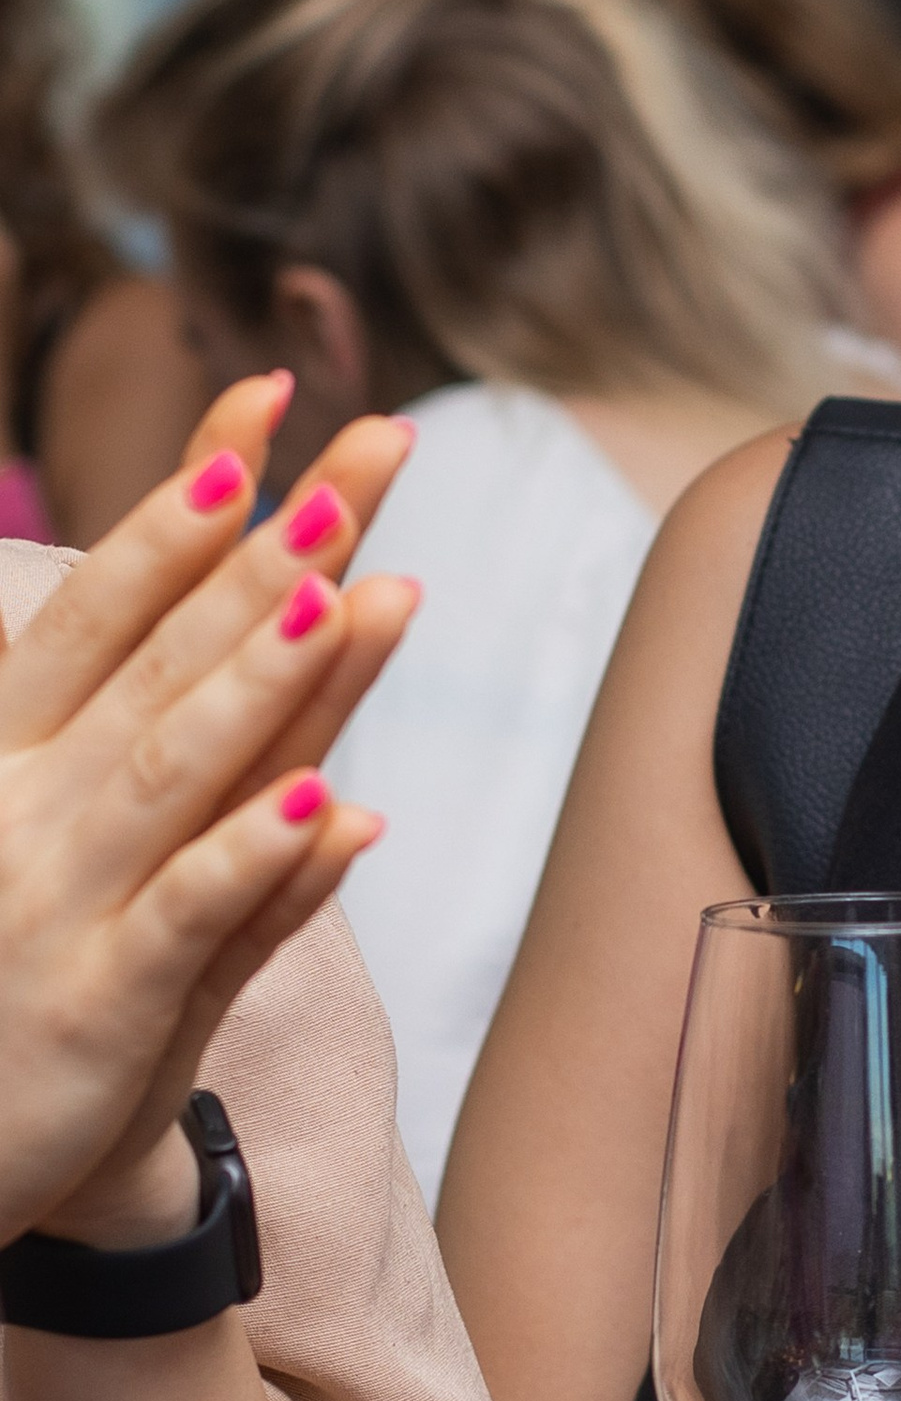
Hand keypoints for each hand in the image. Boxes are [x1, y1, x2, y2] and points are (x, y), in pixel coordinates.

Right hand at [0, 376, 416, 1245]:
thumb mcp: (55, 828)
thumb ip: (138, 723)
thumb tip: (230, 627)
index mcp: (11, 746)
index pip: (114, 596)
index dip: (190, 497)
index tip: (265, 397)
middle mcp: (29, 801)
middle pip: (167, 652)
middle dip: (269, 548)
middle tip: (365, 453)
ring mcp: (62, 899)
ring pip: (180, 766)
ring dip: (268, 678)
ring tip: (349, 592)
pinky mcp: (101, 1003)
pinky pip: (191, 921)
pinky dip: (259, 863)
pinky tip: (336, 810)